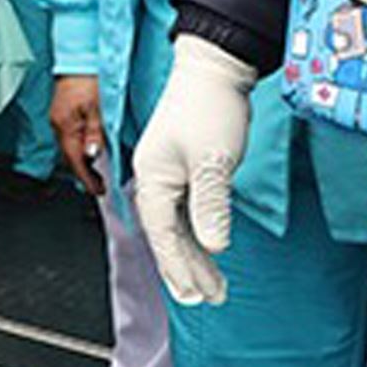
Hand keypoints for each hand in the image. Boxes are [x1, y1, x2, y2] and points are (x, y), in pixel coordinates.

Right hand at [49, 75, 104, 196]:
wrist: (78, 58)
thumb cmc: (89, 78)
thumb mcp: (99, 108)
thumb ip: (96, 132)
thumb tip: (93, 154)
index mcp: (66, 125)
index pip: (75, 160)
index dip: (87, 178)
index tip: (98, 190)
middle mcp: (58, 124)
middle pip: (70, 156)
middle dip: (84, 173)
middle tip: (100, 185)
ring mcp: (58, 118)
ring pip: (69, 147)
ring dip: (82, 161)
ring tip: (97, 171)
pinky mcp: (62, 112)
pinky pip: (70, 136)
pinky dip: (80, 147)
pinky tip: (90, 149)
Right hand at [131, 34, 257, 306]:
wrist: (214, 68)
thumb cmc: (209, 106)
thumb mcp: (214, 160)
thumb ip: (211, 205)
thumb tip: (214, 245)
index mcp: (152, 176)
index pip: (162, 233)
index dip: (178, 267)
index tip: (194, 295)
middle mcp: (154, 177)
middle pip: (167, 233)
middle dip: (186, 268)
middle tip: (208, 298)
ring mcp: (168, 171)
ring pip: (177, 223)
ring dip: (194, 254)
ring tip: (213, 283)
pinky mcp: (184, 165)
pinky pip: (186, 210)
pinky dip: (197, 232)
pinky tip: (210, 246)